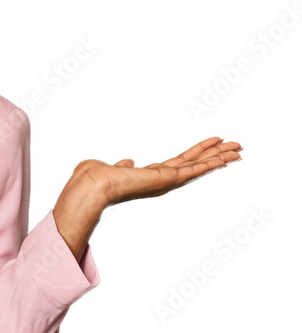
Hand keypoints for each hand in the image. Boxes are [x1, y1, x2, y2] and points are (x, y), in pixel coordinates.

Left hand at [53, 137, 242, 258]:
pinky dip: (209, 164)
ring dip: (219, 157)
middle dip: (216, 155)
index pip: (180, 164)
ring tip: (239, 149)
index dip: (197, 156)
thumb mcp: (113, 168)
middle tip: (237, 147)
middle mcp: (161, 180)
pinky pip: (193, 170)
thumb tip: (127, 162)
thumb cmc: (95, 178)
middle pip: (195, 164)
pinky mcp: (166, 180)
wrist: (92, 185)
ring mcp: (165, 181)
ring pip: (199, 166)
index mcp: (150, 176)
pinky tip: (224, 159)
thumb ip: (124, 167)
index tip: (212, 148)